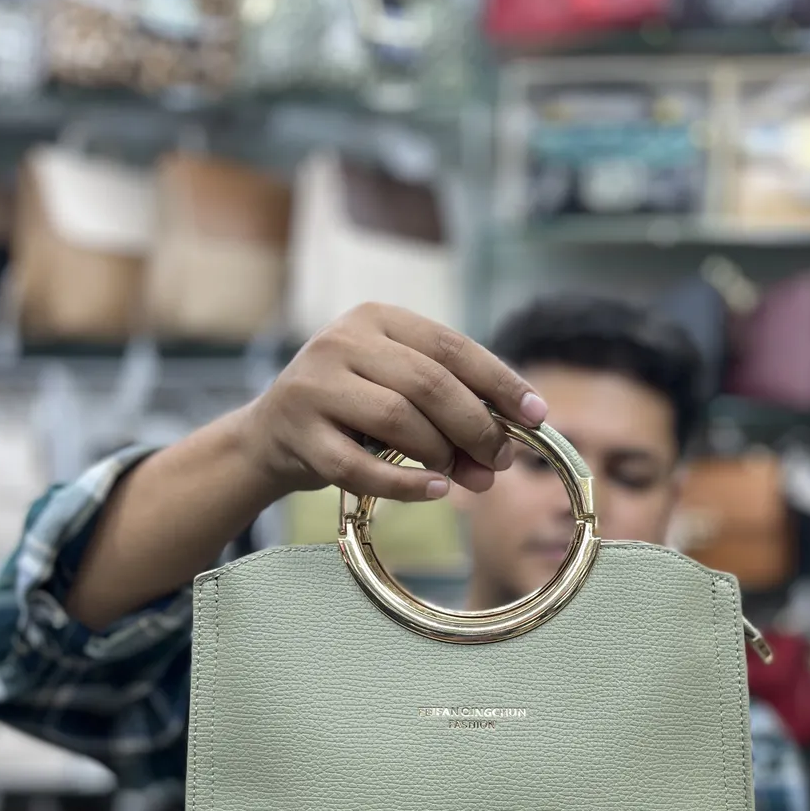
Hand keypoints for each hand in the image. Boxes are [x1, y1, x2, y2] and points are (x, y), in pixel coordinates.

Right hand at [242, 303, 548, 502]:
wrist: (272, 436)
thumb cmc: (351, 412)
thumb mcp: (398, 391)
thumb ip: (450, 409)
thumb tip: (508, 451)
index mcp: (377, 318)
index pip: (452, 347)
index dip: (501, 382)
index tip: (537, 416)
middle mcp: (342, 341)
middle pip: (429, 384)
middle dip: (477, 427)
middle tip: (500, 461)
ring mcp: (315, 386)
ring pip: (399, 420)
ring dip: (441, 454)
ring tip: (458, 475)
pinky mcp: (300, 433)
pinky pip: (362, 466)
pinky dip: (406, 485)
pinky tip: (435, 492)